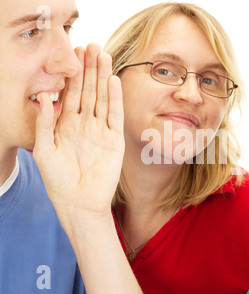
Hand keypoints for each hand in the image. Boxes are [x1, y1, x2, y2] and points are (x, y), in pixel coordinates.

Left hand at [33, 43, 123, 227]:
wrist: (80, 202)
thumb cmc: (58, 180)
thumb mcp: (44, 150)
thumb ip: (45, 123)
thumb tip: (44, 96)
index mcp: (66, 125)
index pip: (70, 93)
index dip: (72, 74)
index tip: (73, 53)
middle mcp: (84, 124)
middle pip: (88, 91)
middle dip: (89, 69)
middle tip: (92, 45)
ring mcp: (100, 131)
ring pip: (102, 99)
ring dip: (103, 78)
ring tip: (104, 55)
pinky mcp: (114, 140)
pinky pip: (115, 115)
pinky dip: (115, 98)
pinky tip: (113, 81)